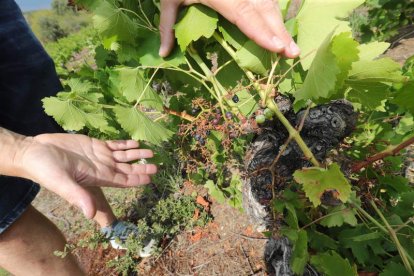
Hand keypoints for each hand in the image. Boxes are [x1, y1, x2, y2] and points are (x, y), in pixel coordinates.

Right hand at [16, 133, 156, 218]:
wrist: (34, 153)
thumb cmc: (45, 169)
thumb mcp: (61, 183)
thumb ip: (77, 197)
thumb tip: (91, 215)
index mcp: (97, 177)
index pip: (123, 180)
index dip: (138, 179)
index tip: (152, 177)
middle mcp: (102, 167)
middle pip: (127, 168)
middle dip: (142, 167)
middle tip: (158, 165)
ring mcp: (99, 155)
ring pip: (123, 155)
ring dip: (137, 153)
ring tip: (151, 151)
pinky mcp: (93, 144)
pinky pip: (114, 144)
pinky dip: (125, 143)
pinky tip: (135, 142)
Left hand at [159, 0, 299, 57]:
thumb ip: (167, 26)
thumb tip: (162, 54)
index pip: (244, 14)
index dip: (261, 31)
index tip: (277, 47)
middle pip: (263, 8)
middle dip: (278, 31)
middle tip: (292, 53)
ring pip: (267, 1)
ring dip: (279, 23)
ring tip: (288, 45)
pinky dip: (272, 11)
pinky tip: (278, 26)